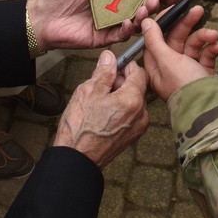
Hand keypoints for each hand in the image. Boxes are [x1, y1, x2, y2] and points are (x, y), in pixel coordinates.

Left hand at [28, 0, 169, 50]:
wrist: (43, 17)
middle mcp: (114, 7)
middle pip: (139, 4)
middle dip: (151, 0)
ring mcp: (110, 23)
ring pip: (133, 20)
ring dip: (143, 14)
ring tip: (147, 7)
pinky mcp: (104, 38)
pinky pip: (120, 35)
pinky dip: (127, 29)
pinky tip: (130, 21)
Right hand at [53, 50, 147, 166]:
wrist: (77, 159)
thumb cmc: (80, 128)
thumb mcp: (88, 91)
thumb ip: (103, 72)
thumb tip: (109, 58)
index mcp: (132, 100)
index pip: (139, 73)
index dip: (126, 66)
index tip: (114, 65)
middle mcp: (141, 114)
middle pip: (138, 87)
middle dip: (122, 81)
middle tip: (103, 82)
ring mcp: (138, 127)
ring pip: (134, 101)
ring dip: (121, 95)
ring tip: (100, 99)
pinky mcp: (132, 137)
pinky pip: (131, 115)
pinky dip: (121, 109)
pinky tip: (104, 112)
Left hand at [140, 14, 217, 102]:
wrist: (210, 107)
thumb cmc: (184, 86)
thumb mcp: (167, 61)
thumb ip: (155, 40)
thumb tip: (145, 22)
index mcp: (156, 65)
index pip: (156, 37)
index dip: (164, 21)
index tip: (173, 8)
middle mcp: (170, 66)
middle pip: (176, 38)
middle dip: (187, 24)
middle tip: (198, 10)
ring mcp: (187, 68)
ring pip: (193, 44)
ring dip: (204, 37)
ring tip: (214, 35)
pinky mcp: (202, 71)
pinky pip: (206, 53)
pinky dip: (212, 48)